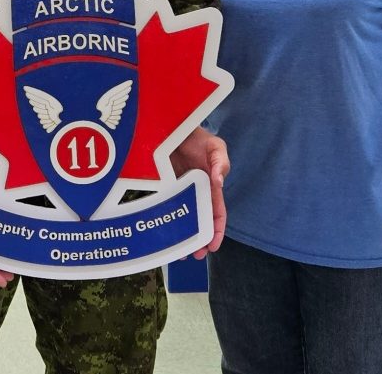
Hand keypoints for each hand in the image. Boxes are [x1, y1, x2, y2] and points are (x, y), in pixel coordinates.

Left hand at [170, 127, 229, 257]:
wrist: (172, 126)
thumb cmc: (197, 137)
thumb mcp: (215, 146)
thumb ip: (221, 163)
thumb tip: (219, 183)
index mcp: (211, 187)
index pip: (216, 213)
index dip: (216, 231)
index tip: (212, 247)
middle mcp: (195, 193)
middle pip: (198, 222)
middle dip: (198, 240)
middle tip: (193, 255)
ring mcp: (178, 191)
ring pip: (181, 219)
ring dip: (181, 236)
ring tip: (176, 253)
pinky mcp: (163, 188)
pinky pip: (165, 208)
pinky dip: (165, 221)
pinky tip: (160, 234)